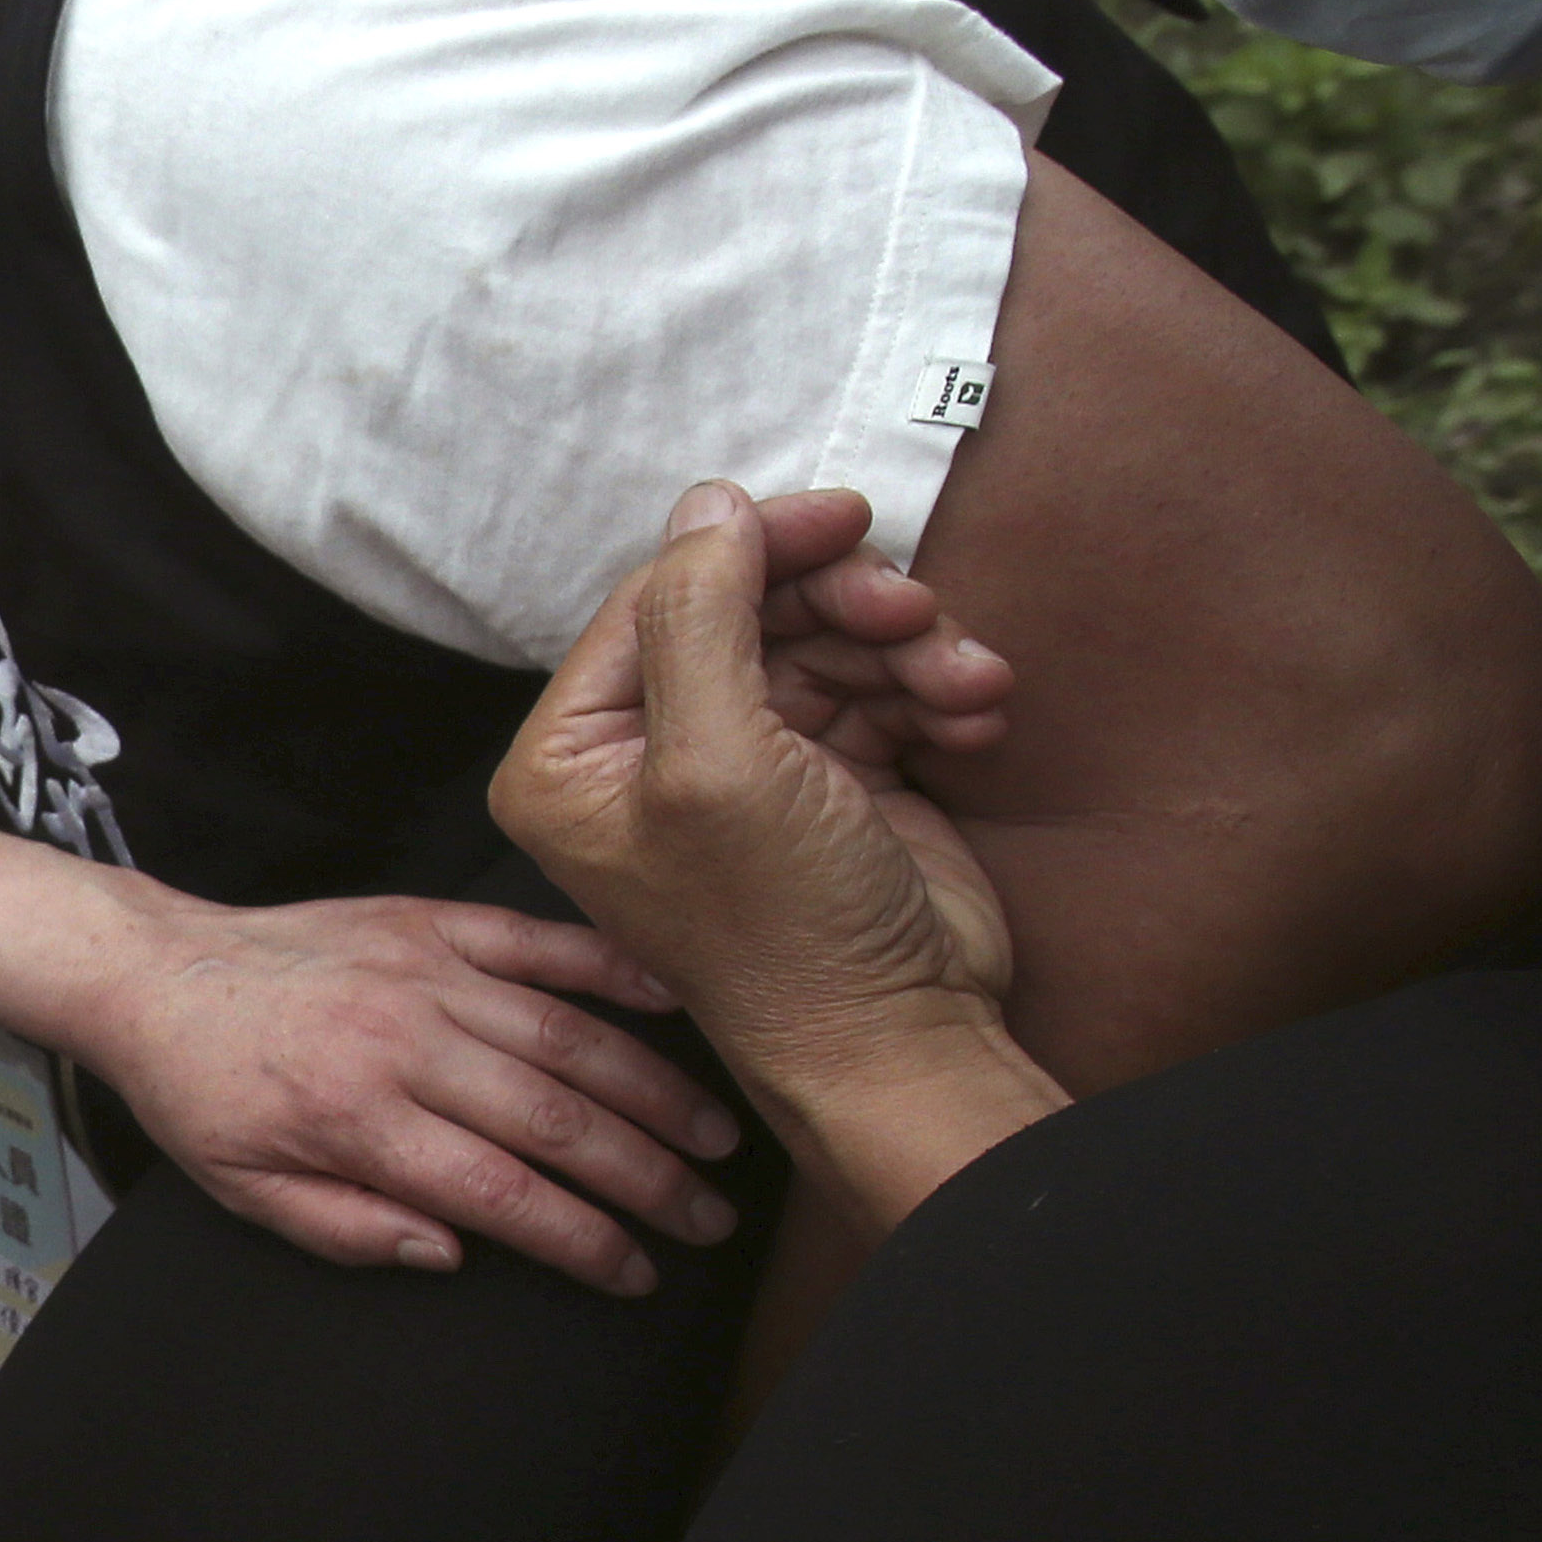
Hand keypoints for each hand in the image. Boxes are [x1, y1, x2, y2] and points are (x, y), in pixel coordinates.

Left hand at [65, 888, 741, 1297]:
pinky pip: (540, 942)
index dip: (583, 1240)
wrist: (156, 972)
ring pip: (569, 1037)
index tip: (636, 1273)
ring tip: (715, 1138)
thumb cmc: (200, 1090)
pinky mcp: (433, 922)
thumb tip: (452, 1253)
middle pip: (556, 1122)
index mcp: (357, 1120)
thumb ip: (346, 1230)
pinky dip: (613, 967)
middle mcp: (404, 1044)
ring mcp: (427, 974)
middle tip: (708, 1220)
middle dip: (648, 1179)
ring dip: (653, 1091)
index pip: (502, 1193)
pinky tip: (676, 1000)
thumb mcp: (242, 1190)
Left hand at [496, 482, 1017, 1095]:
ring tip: (956, 683)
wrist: (899, 1037)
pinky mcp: (832, 779)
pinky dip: (931, 686)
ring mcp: (744, 767)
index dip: (752, 548)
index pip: (654, 602)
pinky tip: (970, 712)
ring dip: (903, 648)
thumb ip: (698, 616)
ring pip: (824, 641)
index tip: (842, 517)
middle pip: (745, 610)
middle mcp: (644, 759)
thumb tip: (709, 504)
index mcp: (571, 759)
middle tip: (911, 609)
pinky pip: (877, 687)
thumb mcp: (718, 759)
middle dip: (840, 604)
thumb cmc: (785, 929)